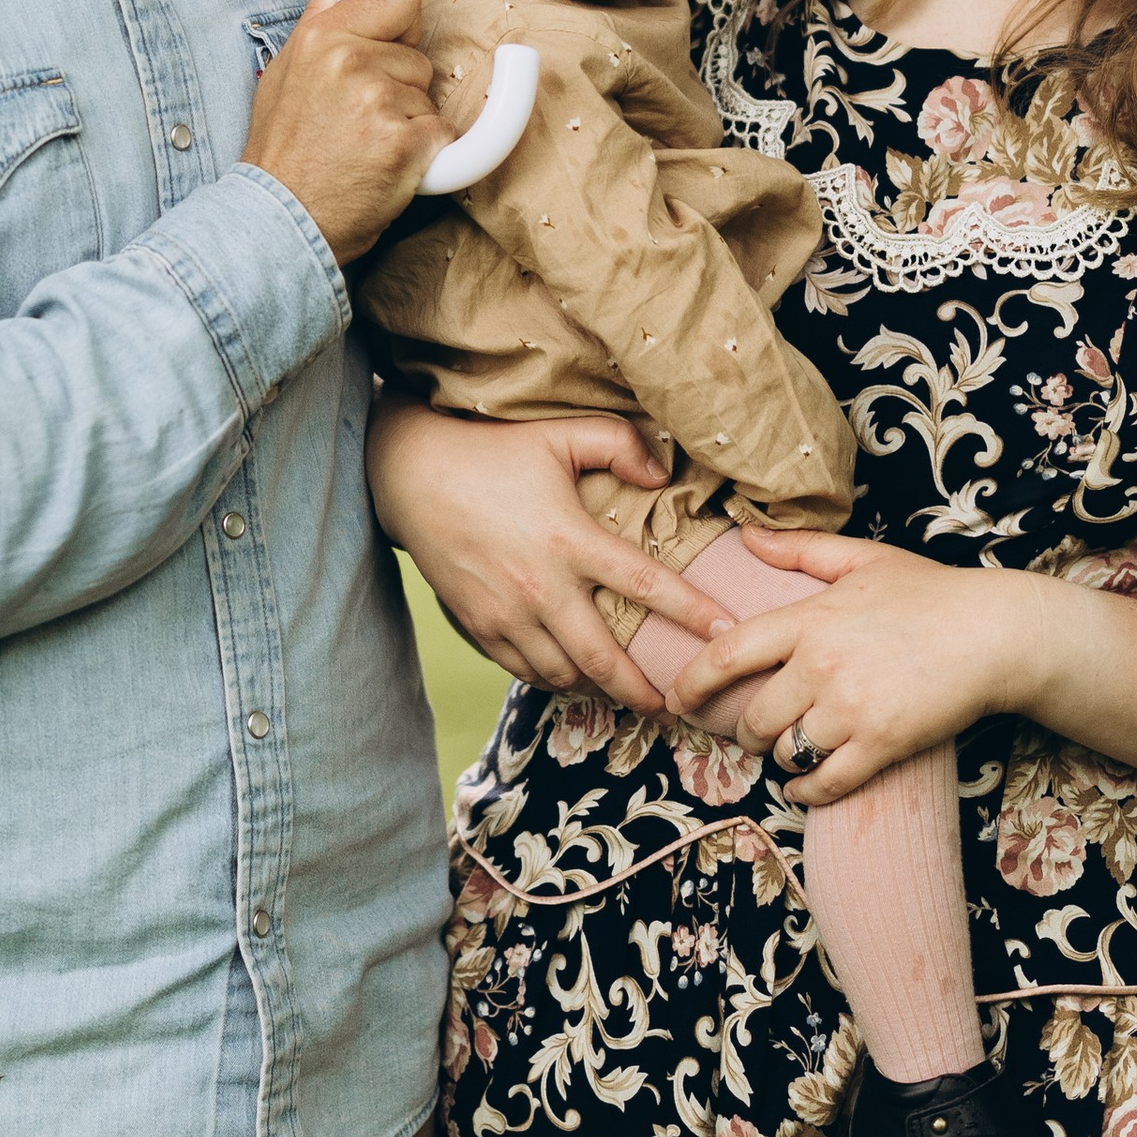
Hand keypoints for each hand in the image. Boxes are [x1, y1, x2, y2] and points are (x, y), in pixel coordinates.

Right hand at [244, 0, 444, 263]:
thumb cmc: (285, 151)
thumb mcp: (284, 71)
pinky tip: (386, 167)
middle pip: (419, 53)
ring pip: (429, 95)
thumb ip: (322, 18)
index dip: (401, 20)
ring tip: (364, 145)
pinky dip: (426, 154)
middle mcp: (349, 61)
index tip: (407, 11)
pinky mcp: (405, 144)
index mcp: (321, 37)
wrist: (279, 222)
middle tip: (358, 118)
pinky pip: (444, 133)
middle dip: (401, 83)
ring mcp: (379, 102)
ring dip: (410, 121)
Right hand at [366, 399, 727, 702]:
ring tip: (625, 694)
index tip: (726, 634)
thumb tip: (661, 473)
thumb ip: (618, 444)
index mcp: (569, 540)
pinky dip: (552, 680)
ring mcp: (506, 613)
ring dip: (597, 688)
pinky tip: (571, 677)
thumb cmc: (490, 449)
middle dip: (642, 689)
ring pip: (562, 672)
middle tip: (674, 703)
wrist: (410, 474)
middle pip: (603, 657)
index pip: (645, 585)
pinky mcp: (478, 625)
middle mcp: (540, 587)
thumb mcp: (558, 433)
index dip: (692, 613)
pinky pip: (523, 670)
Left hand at [662, 528, 1033, 800]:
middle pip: (753, 718)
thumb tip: (745, 534)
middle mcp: (822, 667)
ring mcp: (852, 709)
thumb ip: (798, 550)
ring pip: (786, 754)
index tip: (676, 700)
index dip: (693, 682)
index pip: (728, 653)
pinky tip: (805, 786)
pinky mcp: (883, 744)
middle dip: (745, 732)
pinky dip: (807, 792)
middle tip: (751, 733)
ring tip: (789, 751)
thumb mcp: (863, 559)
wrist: (996, 634)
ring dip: (781, 759)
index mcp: (810, 620)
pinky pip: (826, 784)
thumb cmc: (931, 593)